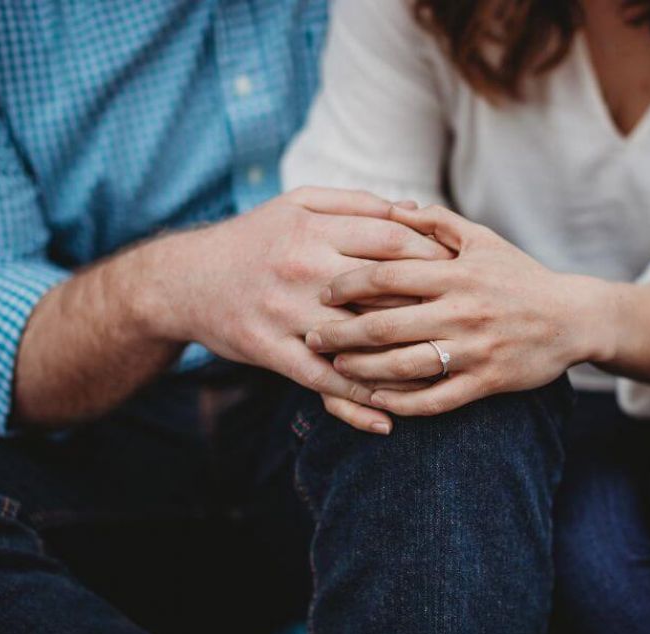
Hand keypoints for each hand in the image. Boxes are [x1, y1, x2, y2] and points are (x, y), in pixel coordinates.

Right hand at [151, 187, 451, 431]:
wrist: (184, 281)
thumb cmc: (254, 238)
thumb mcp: (298, 204)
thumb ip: (357, 203)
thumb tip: (415, 211)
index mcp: (313, 228)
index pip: (392, 242)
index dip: (433, 257)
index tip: (460, 271)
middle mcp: (302, 268)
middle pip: (385, 290)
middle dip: (430, 306)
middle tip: (464, 321)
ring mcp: (286, 312)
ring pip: (359, 340)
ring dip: (404, 359)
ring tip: (442, 371)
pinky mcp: (271, 350)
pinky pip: (322, 380)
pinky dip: (358, 399)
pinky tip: (389, 415)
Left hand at [305, 206, 598, 416]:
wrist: (571, 318)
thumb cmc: (520, 276)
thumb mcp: (483, 239)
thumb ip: (436, 222)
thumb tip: (392, 206)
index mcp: (456, 273)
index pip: (388, 275)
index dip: (348, 283)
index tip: (323, 292)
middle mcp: (461, 311)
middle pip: (386, 324)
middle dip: (341, 333)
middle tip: (311, 336)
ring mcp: (473, 350)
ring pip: (404, 366)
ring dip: (363, 370)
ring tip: (336, 368)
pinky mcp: (485, 382)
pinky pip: (435, 399)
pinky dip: (402, 403)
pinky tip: (375, 401)